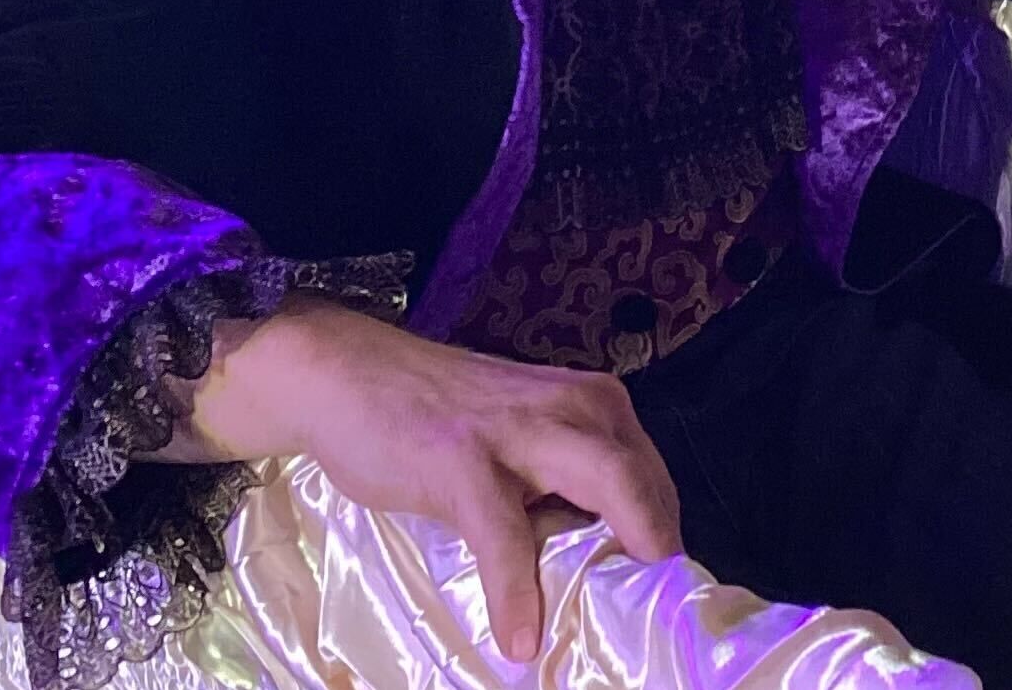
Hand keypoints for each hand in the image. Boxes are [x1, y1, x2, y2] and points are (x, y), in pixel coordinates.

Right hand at [178, 297, 679, 663]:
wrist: (348, 374)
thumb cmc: (439, 416)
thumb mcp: (523, 436)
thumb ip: (561, 482)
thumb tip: (597, 551)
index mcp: (592, 403)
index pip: (651, 472)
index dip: (663, 530)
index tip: (663, 585)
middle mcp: (572, 407)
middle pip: (643, 480)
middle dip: (660, 543)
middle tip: (656, 608)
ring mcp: (518, 431)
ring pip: (602, 487)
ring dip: (616, 558)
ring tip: (620, 618)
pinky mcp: (462, 462)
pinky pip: (504, 536)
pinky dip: (516, 591)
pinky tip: (519, 638)